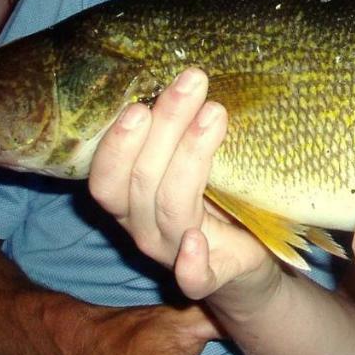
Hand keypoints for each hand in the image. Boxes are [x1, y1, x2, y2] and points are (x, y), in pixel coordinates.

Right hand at [88, 68, 276, 300]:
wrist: (249, 259)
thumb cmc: (216, 199)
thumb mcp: (190, 160)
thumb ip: (178, 131)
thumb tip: (186, 75)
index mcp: (130, 199)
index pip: (106, 176)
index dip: (117, 143)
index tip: (139, 103)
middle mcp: (143, 228)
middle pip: (142, 181)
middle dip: (166, 127)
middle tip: (192, 84)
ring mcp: (174, 255)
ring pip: (171, 207)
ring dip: (191, 158)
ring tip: (215, 115)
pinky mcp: (212, 277)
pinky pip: (194, 279)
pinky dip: (191, 263)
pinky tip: (195, 241)